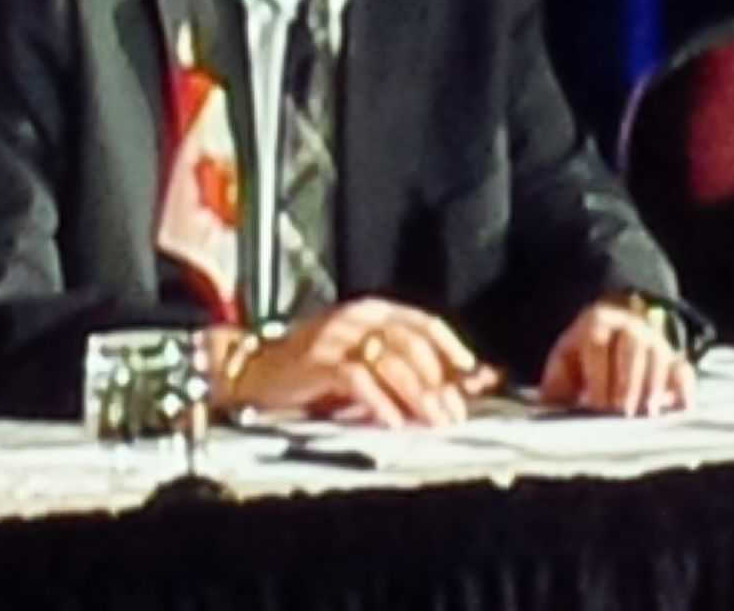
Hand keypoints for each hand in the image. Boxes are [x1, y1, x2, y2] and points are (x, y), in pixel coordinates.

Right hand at [225, 298, 500, 426]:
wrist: (255, 372)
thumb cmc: (315, 371)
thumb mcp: (367, 363)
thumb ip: (414, 369)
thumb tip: (478, 378)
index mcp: (371, 310)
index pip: (423, 323)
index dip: (452, 351)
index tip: (471, 380)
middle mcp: (355, 316)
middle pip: (411, 345)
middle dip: (438, 383)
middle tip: (453, 415)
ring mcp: (335, 336)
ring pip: (390, 362)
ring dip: (418, 396)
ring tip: (433, 423)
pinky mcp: (316, 361)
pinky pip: (358, 379)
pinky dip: (380, 403)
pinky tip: (393, 422)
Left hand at [539, 298, 695, 415]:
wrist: (617, 326)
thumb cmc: (583, 352)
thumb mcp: (565, 358)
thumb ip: (554, 380)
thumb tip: (543, 408)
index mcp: (597, 321)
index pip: (597, 346)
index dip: (596, 376)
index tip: (595, 404)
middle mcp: (630, 325)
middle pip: (630, 353)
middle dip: (625, 385)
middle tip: (621, 414)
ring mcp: (656, 339)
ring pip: (658, 361)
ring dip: (653, 389)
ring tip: (646, 415)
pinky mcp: (676, 356)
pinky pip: (684, 370)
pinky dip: (685, 388)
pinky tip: (681, 409)